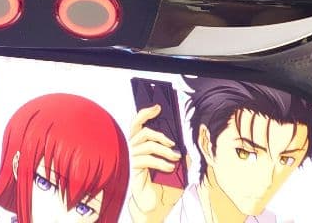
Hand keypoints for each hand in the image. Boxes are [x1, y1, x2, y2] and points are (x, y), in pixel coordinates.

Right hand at [128, 105, 183, 222]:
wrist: (150, 204)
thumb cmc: (157, 182)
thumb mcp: (167, 166)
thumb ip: (171, 154)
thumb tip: (182, 147)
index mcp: (136, 143)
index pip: (137, 123)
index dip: (146, 113)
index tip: (158, 107)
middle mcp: (130, 147)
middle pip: (140, 130)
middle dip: (157, 132)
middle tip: (172, 141)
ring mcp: (130, 157)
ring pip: (148, 144)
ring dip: (164, 149)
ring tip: (175, 157)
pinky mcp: (132, 167)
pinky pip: (148, 159)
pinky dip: (161, 162)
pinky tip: (170, 167)